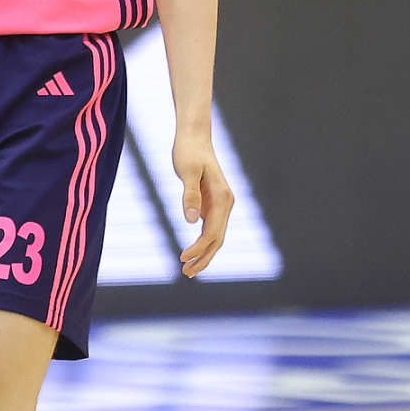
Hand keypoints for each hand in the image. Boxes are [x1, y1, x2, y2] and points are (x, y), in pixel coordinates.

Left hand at [173, 129, 233, 277]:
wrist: (194, 136)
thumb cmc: (189, 151)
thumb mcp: (186, 171)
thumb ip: (190, 196)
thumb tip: (191, 221)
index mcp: (223, 199)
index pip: (212, 233)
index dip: (199, 249)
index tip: (183, 259)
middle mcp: (226, 204)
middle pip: (218, 240)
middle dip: (204, 259)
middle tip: (186, 274)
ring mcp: (221, 204)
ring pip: (216, 236)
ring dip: (204, 254)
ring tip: (188, 269)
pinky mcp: (214, 203)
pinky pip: (211, 228)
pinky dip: (203, 242)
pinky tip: (192, 251)